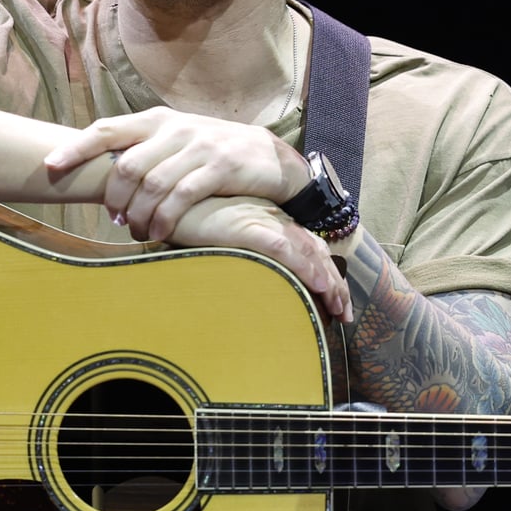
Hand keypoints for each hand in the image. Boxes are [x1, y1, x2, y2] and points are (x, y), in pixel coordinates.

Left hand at [44, 107, 306, 243]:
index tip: (49, 166)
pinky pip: (180, 197)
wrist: (272, 157)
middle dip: (114, 198)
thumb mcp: (179, 142)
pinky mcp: (220, 168)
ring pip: (151, 184)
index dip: (76, 148)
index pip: (107, 129)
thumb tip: (103, 176)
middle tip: (116, 219)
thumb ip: (146, 151)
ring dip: (139, 215)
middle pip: (126, 165)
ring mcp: (199, 146)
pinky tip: (160, 234)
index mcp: (158, 120)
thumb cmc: (215, 154)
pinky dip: (164, 221)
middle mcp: (175, 129)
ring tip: (139, 230)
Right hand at [167, 196, 352, 322]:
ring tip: (338, 308)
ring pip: (306, 252)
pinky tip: (318, 285)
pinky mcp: (247, 227)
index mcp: (268, 221)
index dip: (324, 274)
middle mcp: (271, 220)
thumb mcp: (219, 235)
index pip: (308, 249)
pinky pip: (284, 248)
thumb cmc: (188, 217)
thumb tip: (248, 279)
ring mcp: (261, 222)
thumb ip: (238, 250)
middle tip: (344, 315)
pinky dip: (303, 266)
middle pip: (315, 253)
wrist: (165, 196)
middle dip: (334, 285)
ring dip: (327, 281)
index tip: (334, 302)